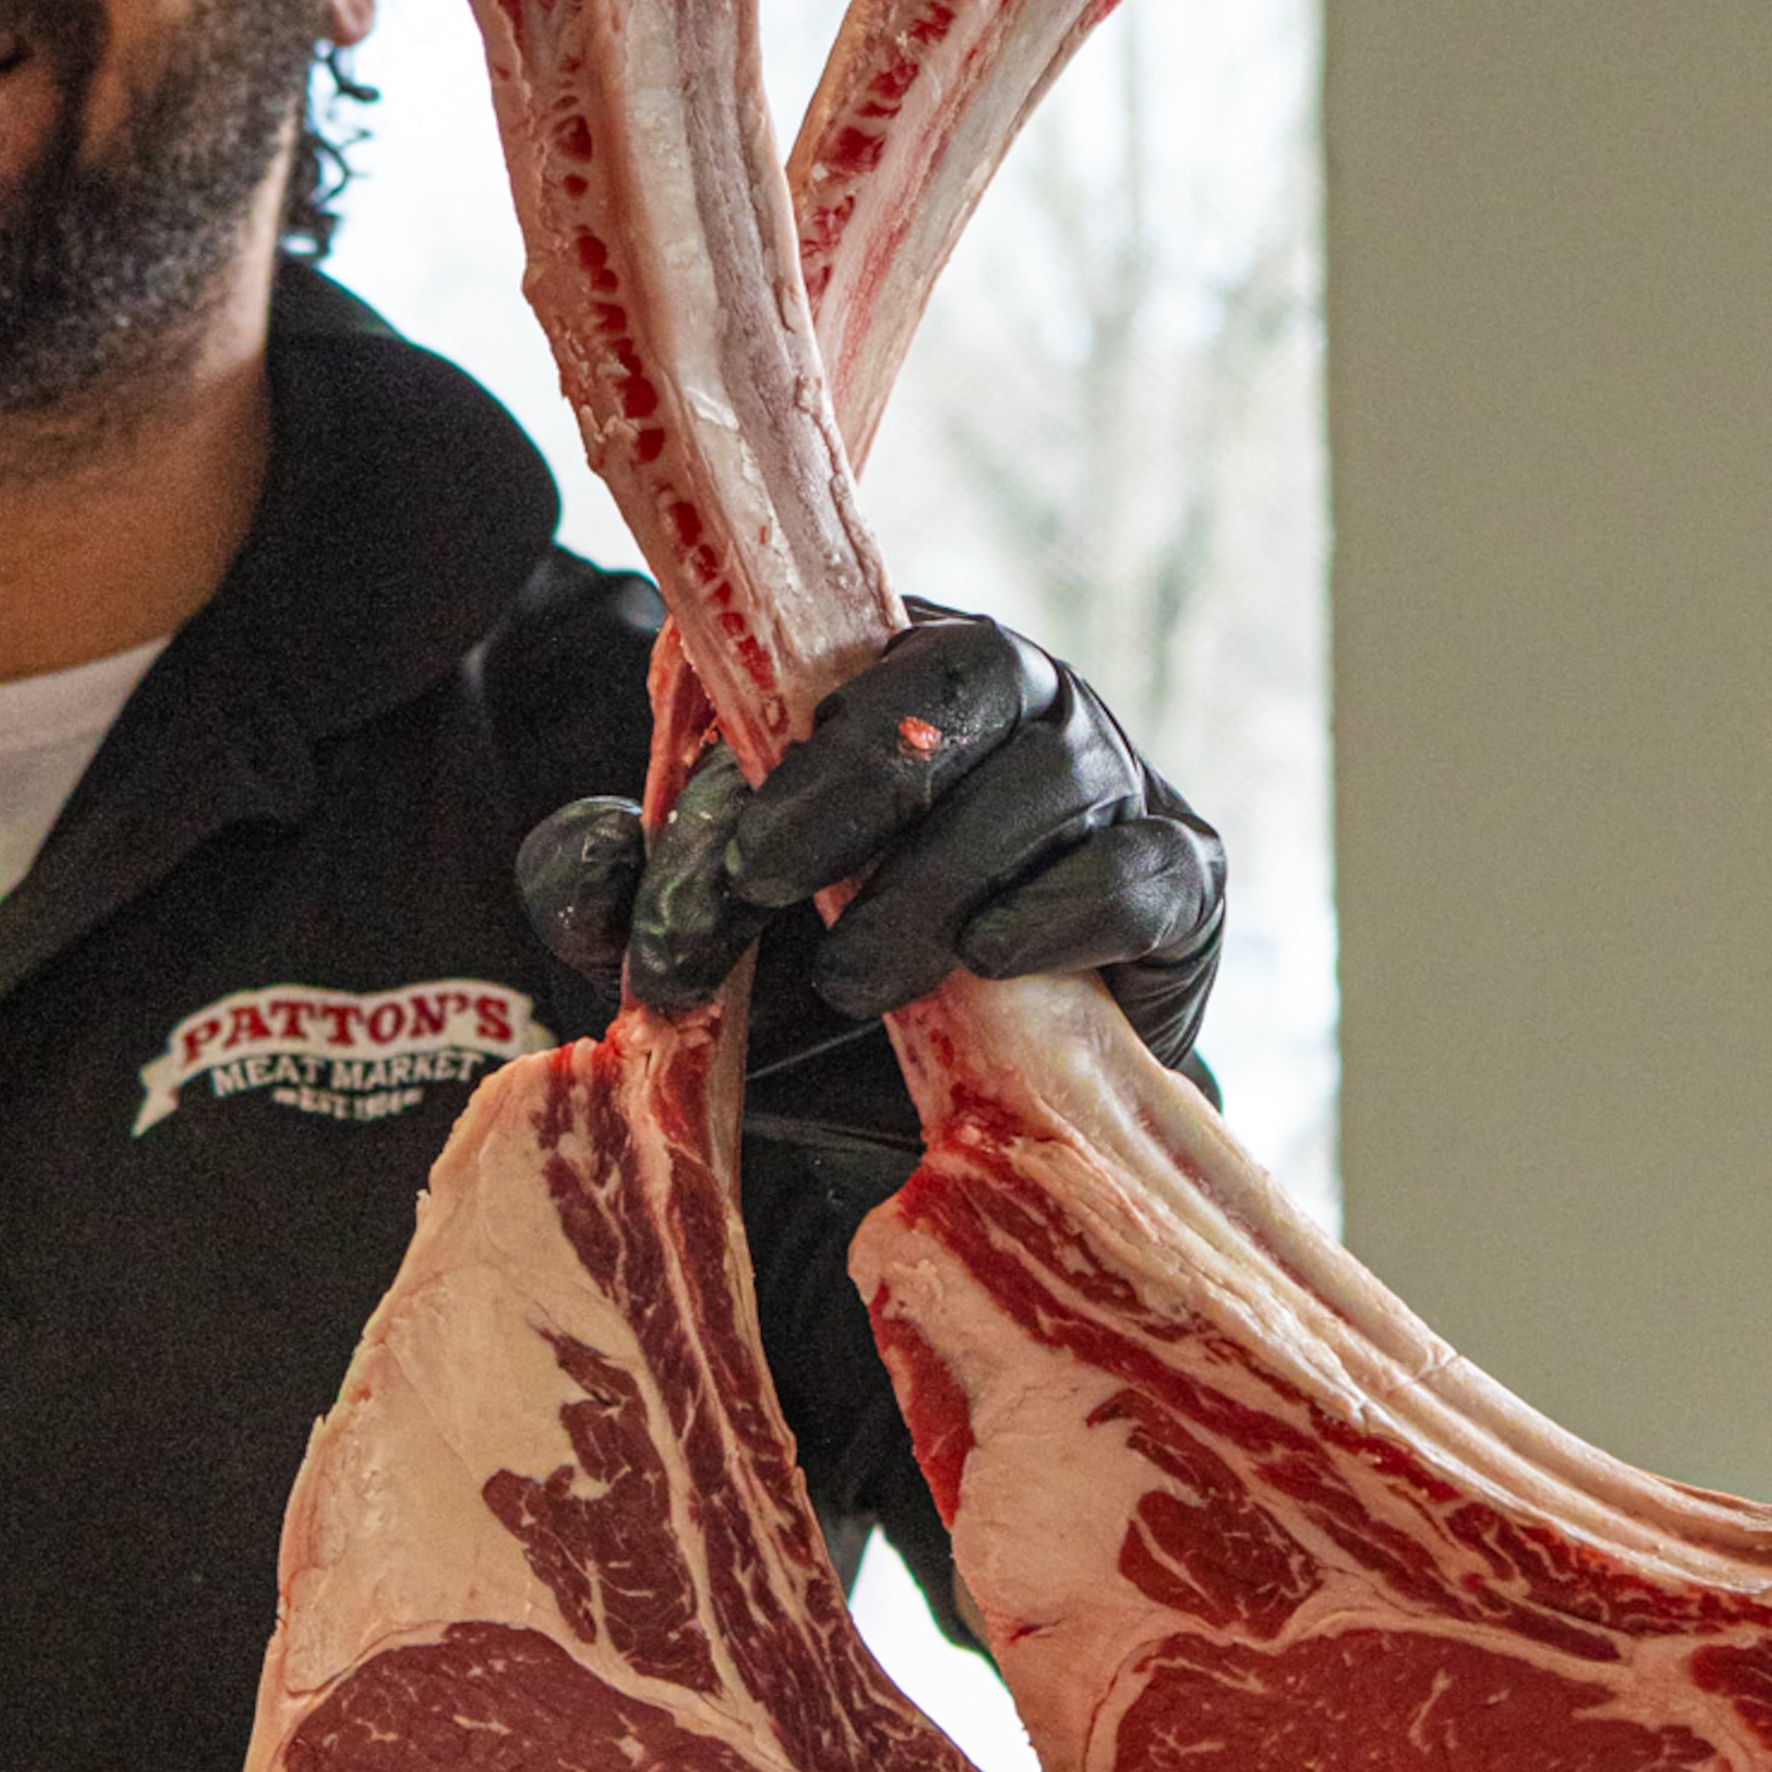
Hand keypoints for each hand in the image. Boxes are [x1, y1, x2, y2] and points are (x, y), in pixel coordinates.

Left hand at [518, 616, 1225, 1071]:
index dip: (789, 755)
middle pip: (970, 676)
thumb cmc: (816, 988)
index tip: (726, 866)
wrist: (959, 1111)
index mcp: (889, 675)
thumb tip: (593, 865)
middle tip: (774, 891)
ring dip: (943, 875)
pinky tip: (993, 958)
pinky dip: (1070, 908)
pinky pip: (1146, 866)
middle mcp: (1013, 699)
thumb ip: (620, 893)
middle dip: (863, 780)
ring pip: (1053, 773)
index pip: (851, 659)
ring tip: (861, 976)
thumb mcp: (701, 942)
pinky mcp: (1179, 878)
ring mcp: (1108, 779)